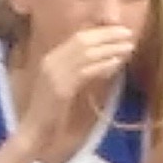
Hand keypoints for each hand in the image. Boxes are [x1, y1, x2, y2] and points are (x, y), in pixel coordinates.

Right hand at [15, 21, 133, 153]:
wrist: (34, 132)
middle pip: (83, 40)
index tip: (119, 30)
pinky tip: (116, 63)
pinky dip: (102, 65)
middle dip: (107, 35)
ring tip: (127, 47)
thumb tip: (102, 60)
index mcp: (51, 58)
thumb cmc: (51, 113)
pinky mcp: (60, 89)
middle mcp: (51, 61)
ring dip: (109, 49)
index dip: (100, 31)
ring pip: (86, 53)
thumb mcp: (64, 86)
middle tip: (127, 33)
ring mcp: (54, 74)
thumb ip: (77, 71)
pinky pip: (85, 71)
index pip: (78, 37)